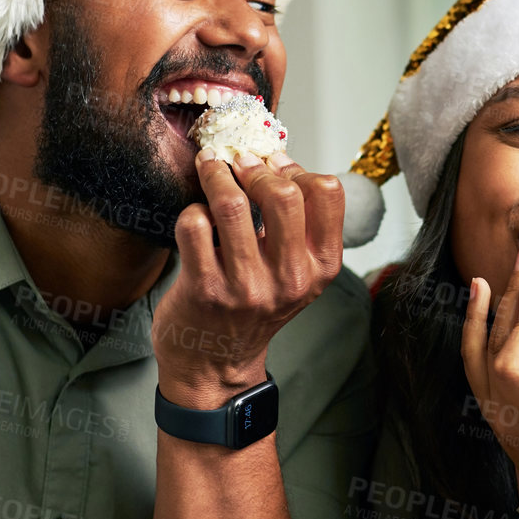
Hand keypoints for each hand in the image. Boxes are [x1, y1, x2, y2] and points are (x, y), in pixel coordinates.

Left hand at [152, 149, 344, 406]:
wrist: (217, 361)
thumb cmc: (253, 307)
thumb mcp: (295, 271)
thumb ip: (297, 223)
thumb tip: (275, 157)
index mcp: (321, 267)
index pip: (327, 192)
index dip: (296, 167)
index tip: (273, 161)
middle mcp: (290, 278)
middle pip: (283, 193)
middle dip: (254, 165)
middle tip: (237, 161)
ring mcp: (246, 286)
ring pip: (231, 204)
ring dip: (216, 175)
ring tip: (210, 168)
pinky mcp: (205, 289)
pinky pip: (194, 224)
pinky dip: (191, 210)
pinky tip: (196, 219)